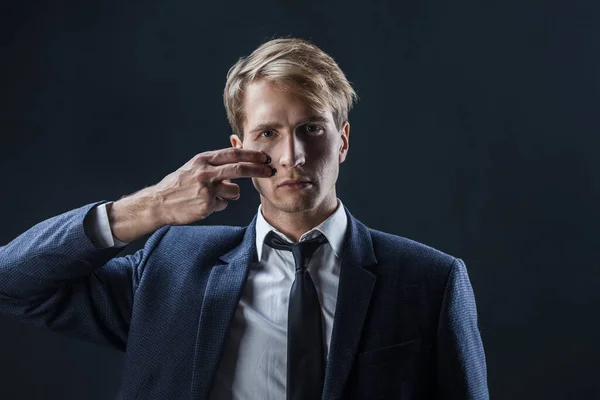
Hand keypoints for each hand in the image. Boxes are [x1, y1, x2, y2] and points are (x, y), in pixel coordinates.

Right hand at [108, 148, 273, 241]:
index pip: (233, 154)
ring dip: (229, 195)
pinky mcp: (207, 204)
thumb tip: (237, 163)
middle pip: (240, 168)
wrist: (158, 203)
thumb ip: (214, 165)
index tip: (264, 157)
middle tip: (270, 170)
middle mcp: (206, 172)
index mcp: (203, 160)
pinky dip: (217, 206)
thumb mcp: (194, 168)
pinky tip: (202, 205)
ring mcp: (207, 189)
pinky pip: (223, 205)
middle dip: (258, 169)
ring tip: (211, 196)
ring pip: (233, 191)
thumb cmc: (178, 186)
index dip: (251, 155)